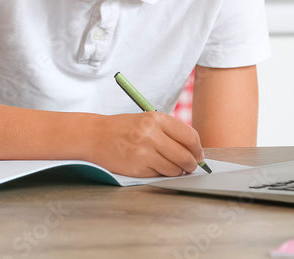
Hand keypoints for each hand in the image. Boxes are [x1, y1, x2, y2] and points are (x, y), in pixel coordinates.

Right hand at [90, 112, 204, 177]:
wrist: (95, 136)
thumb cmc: (124, 128)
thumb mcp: (147, 120)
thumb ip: (169, 132)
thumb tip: (194, 150)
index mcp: (156, 119)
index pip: (190, 137)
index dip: (197, 149)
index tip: (198, 155)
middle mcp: (151, 134)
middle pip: (185, 156)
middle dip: (191, 164)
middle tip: (190, 166)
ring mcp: (143, 152)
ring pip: (174, 169)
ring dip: (176, 170)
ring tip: (169, 165)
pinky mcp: (137, 168)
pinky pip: (159, 175)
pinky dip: (160, 173)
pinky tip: (152, 166)